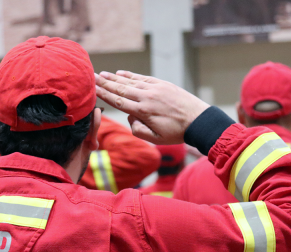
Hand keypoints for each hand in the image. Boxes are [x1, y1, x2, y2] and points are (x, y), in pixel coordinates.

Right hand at [95, 71, 209, 144]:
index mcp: (143, 111)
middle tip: (92, 76)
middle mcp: (146, 97)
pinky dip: (130, 75)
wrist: (198, 120)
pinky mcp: (162, 84)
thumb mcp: (156, 139)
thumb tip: (130, 118)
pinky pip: (142, 78)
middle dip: (105, 83)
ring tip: (102, 74)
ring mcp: (154, 88)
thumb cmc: (176, 133)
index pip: (118, 102)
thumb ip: (138, 130)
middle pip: (121, 89)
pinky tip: (121, 73)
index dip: (104, 95)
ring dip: (115, 78)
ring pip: (130, 82)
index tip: (93, 89)